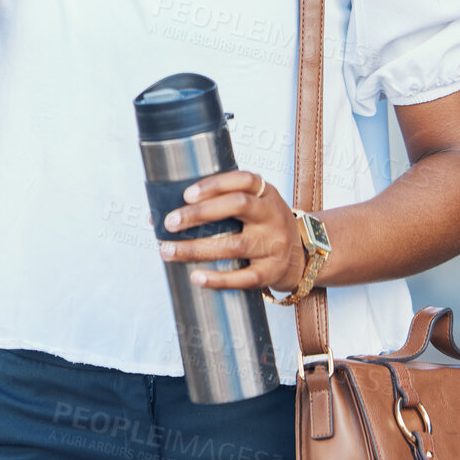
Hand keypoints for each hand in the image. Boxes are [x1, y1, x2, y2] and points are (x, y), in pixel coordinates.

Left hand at [156, 170, 307, 292]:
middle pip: (238, 206)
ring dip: (197, 249)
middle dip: (200, 213)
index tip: (186, 194)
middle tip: (170, 222)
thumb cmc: (262, 226)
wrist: (303, 257)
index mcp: (266, 194)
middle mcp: (273, 216)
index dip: (215, 185)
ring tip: (167, 251)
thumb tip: (156, 215)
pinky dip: (219, 279)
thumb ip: (216, 204)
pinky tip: (196, 277)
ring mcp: (275, 245)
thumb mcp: (253, 206)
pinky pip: (244, 277)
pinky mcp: (273, 272)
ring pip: (235, 245)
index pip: (244, 180)